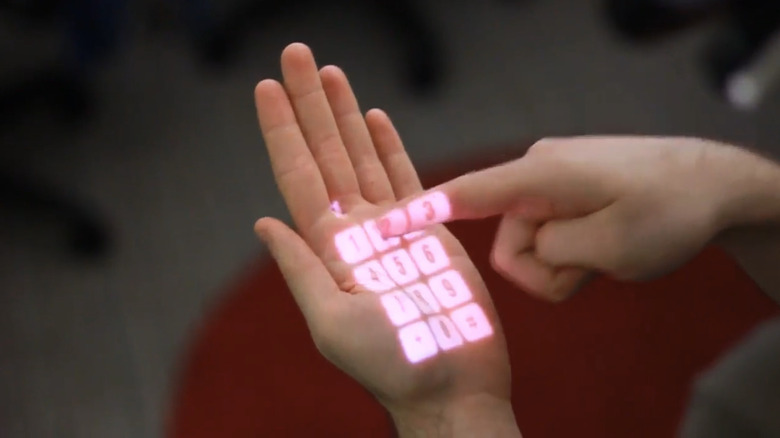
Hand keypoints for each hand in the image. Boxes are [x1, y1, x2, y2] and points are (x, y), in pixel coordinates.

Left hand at [253, 43, 518, 436]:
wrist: (453, 385)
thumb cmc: (395, 366)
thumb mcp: (333, 322)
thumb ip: (301, 269)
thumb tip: (263, 221)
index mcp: (329, 249)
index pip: (298, 176)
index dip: (282, 131)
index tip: (266, 88)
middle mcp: (356, 229)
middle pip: (327, 152)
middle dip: (310, 104)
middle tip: (295, 53)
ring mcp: (393, 226)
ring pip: (364, 155)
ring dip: (345, 113)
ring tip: (330, 70)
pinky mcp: (430, 229)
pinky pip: (407, 177)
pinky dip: (390, 145)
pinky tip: (374, 116)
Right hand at [377, 136, 770, 300]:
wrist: (714, 184)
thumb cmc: (669, 211)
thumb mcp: (611, 247)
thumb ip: (550, 251)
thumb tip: (523, 245)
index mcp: (540, 175)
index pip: (466, 194)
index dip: (422, 213)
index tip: (382, 226)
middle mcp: (536, 170)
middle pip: (508, 241)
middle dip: (545, 267)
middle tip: (594, 264)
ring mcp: (549, 179)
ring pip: (529, 242)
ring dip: (564, 261)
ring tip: (607, 254)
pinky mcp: (562, 188)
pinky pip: (547, 231)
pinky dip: (572, 250)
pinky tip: (604, 244)